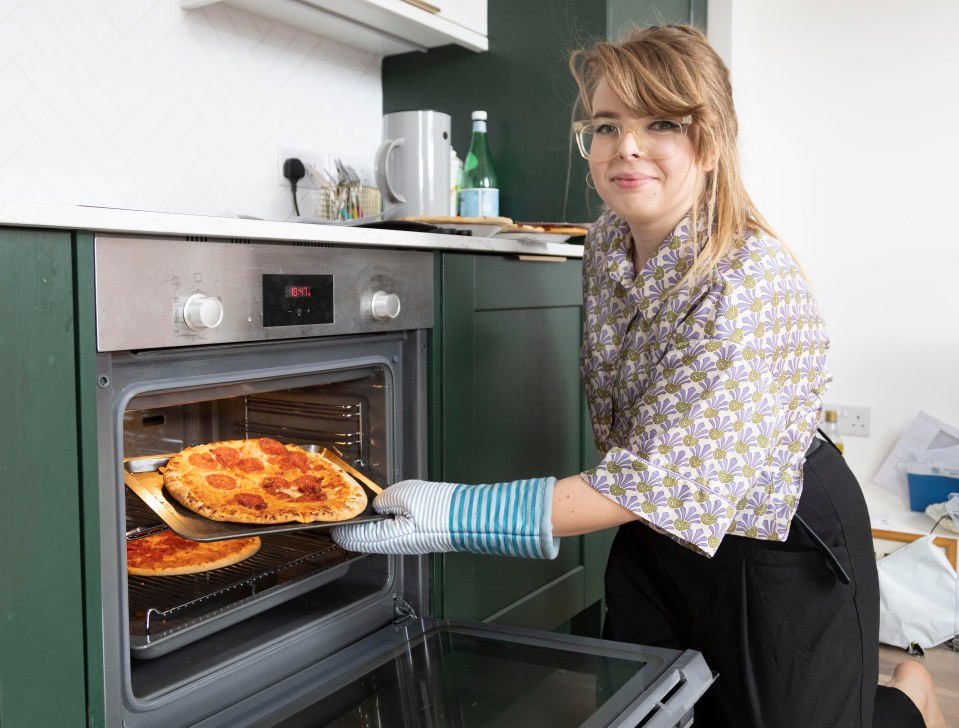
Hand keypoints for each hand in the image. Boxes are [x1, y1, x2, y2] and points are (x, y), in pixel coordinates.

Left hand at [331, 477, 558, 558]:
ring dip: (367, 523)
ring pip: (376, 535)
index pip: (350, 537)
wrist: (468, 515)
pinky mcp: (417, 536)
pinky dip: (384, 521)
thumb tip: (376, 503)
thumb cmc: (440, 509)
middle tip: (344, 509)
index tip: (331, 516)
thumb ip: (383, 499)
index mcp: (384, 537)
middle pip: (361, 538)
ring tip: (363, 506)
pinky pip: (392, 530)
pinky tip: (387, 508)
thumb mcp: (403, 494)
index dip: (338, 526)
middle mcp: (392, 545)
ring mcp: (405, 542)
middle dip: (351, 525)